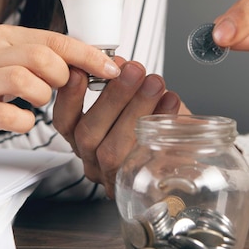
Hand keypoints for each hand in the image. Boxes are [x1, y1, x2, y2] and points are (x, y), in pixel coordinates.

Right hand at [0, 25, 120, 142]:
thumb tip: (89, 63)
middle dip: (62, 77)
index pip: (56, 40)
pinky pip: (5, 115)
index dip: (88, 55)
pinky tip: (20, 120)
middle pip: (42, 57)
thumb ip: (41, 55)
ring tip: (35, 102)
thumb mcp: (6, 54)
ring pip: (24, 80)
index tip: (113, 69)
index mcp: (7, 37)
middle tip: (57, 89)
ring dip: (41, 96)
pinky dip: (22, 122)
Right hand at [53, 58, 188, 197]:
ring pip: (112, 150)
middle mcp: (92, 160)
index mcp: (82, 138)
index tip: (81, 70)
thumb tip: (118, 62)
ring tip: (155, 84)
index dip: (69, 96)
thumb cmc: (153, 126)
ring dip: (135, 110)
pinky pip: (144, 160)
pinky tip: (171, 104)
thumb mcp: (135, 98)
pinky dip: (159, 127)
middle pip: (88, 135)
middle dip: (111, 98)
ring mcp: (113, 177)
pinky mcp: (139, 186)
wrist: (185, 162)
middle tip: (133, 70)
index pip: (64, 121)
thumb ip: (123, 81)